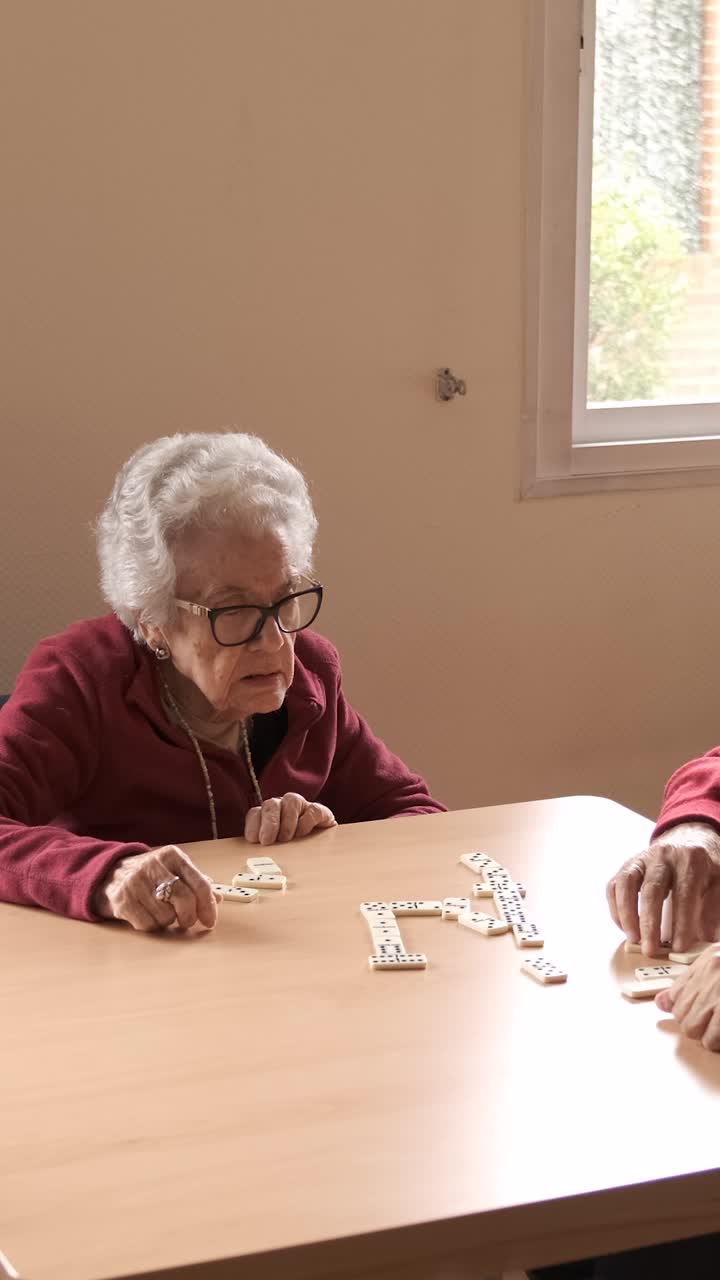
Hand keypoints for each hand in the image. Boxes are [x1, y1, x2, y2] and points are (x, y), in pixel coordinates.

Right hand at [94, 845, 219, 931]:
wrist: (109, 874)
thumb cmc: (149, 875)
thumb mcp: (173, 869)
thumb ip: (196, 882)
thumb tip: (218, 898)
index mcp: (171, 856)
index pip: (199, 883)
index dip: (208, 906)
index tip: (210, 920)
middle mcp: (153, 866)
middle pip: (184, 900)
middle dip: (190, 917)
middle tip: (187, 921)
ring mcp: (135, 883)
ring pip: (166, 916)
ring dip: (168, 921)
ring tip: (161, 911)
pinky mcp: (122, 901)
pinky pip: (148, 925)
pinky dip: (152, 926)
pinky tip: (147, 914)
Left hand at [244, 793, 336, 844]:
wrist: (319, 852)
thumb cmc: (291, 851)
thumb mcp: (275, 851)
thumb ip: (265, 851)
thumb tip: (255, 860)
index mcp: (267, 816)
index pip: (255, 814)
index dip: (253, 825)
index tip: (254, 840)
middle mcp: (282, 807)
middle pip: (271, 805)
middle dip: (269, 822)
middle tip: (267, 840)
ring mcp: (301, 806)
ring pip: (291, 801)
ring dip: (287, 820)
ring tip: (286, 839)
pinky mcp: (319, 812)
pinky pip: (312, 809)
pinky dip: (306, 820)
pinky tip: (302, 834)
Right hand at [606, 822, 719, 954]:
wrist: (686, 839)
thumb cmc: (703, 866)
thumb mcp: (718, 880)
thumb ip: (714, 906)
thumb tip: (708, 936)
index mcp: (690, 860)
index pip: (684, 893)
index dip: (681, 922)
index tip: (679, 947)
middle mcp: (662, 856)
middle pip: (652, 889)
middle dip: (650, 922)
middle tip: (651, 949)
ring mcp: (641, 859)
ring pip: (626, 884)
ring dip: (627, 914)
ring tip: (633, 939)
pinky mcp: (627, 866)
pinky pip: (614, 886)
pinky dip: (616, 908)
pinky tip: (625, 927)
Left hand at [655, 944, 719, 1050]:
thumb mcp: (718, 962)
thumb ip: (691, 980)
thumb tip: (661, 1003)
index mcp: (707, 963)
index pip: (676, 993)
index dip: (682, 1008)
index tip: (690, 1013)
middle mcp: (709, 977)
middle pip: (681, 1013)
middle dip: (692, 1023)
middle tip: (707, 1023)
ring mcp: (718, 996)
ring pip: (692, 1027)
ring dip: (703, 1035)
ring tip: (715, 1032)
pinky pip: (711, 1038)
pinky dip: (715, 1042)